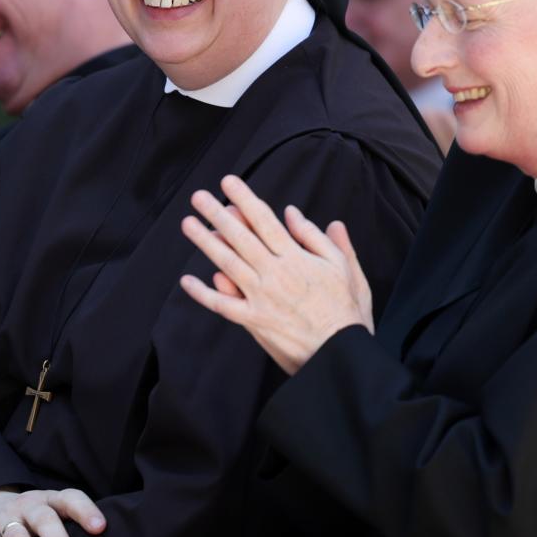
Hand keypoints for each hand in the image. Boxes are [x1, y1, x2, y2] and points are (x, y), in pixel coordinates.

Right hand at [0, 487, 105, 536]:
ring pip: (17, 536)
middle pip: (45, 519)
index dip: (86, 511)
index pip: (71, 499)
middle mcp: (29, 506)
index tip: (100, 529)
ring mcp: (6, 518)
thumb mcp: (51, 517)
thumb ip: (71, 530)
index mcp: (51, 501)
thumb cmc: (32, 523)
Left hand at [179, 174, 372, 374]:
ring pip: (227, 264)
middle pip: (240, 237)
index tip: (228, 182)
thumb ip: (319, 239)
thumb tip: (294, 214)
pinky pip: (223, 306)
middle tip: (198, 196)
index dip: (244, 198)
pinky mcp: (255, 321)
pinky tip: (187, 280)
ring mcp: (261, 298)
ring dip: (206, 243)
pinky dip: (204, 294)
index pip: (264, 220)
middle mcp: (274, 274)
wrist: (341, 353)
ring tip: (188, 224)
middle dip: (218, 214)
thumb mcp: (345, 267)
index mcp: (296, 258)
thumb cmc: (348, 310)